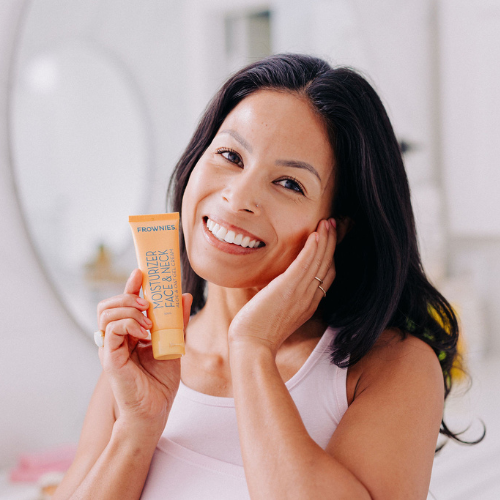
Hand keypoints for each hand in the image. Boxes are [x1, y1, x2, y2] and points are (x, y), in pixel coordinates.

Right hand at [97, 269, 192, 430]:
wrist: (154, 411)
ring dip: (128, 308)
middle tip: (147, 302)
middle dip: (127, 295)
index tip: (141, 273)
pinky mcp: (109, 357)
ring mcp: (110, 347)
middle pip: (109, 304)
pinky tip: (144, 332)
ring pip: (106, 312)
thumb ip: (176, 321)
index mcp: (129, 333)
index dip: (130, 286)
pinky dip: (127, 323)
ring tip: (148, 320)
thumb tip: (185, 296)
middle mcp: (116, 338)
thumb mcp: (174, 344)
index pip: (124, 303)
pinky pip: (111, 329)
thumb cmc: (161, 382)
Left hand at [228, 218, 335, 356]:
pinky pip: (305, 264)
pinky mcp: (288, 288)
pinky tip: (316, 235)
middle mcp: (310, 297)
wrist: (252, 346)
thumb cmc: (258, 331)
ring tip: (328, 222)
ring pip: (320, 261)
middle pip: (328, 265)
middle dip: (332, 242)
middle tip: (333, 224)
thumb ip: (282, 298)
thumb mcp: (277, 312)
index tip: (329, 239)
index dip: (330, 256)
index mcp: (309, 304)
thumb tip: (274, 287)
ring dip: (325, 239)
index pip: (327, 276)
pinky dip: (312, 249)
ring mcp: (301, 293)